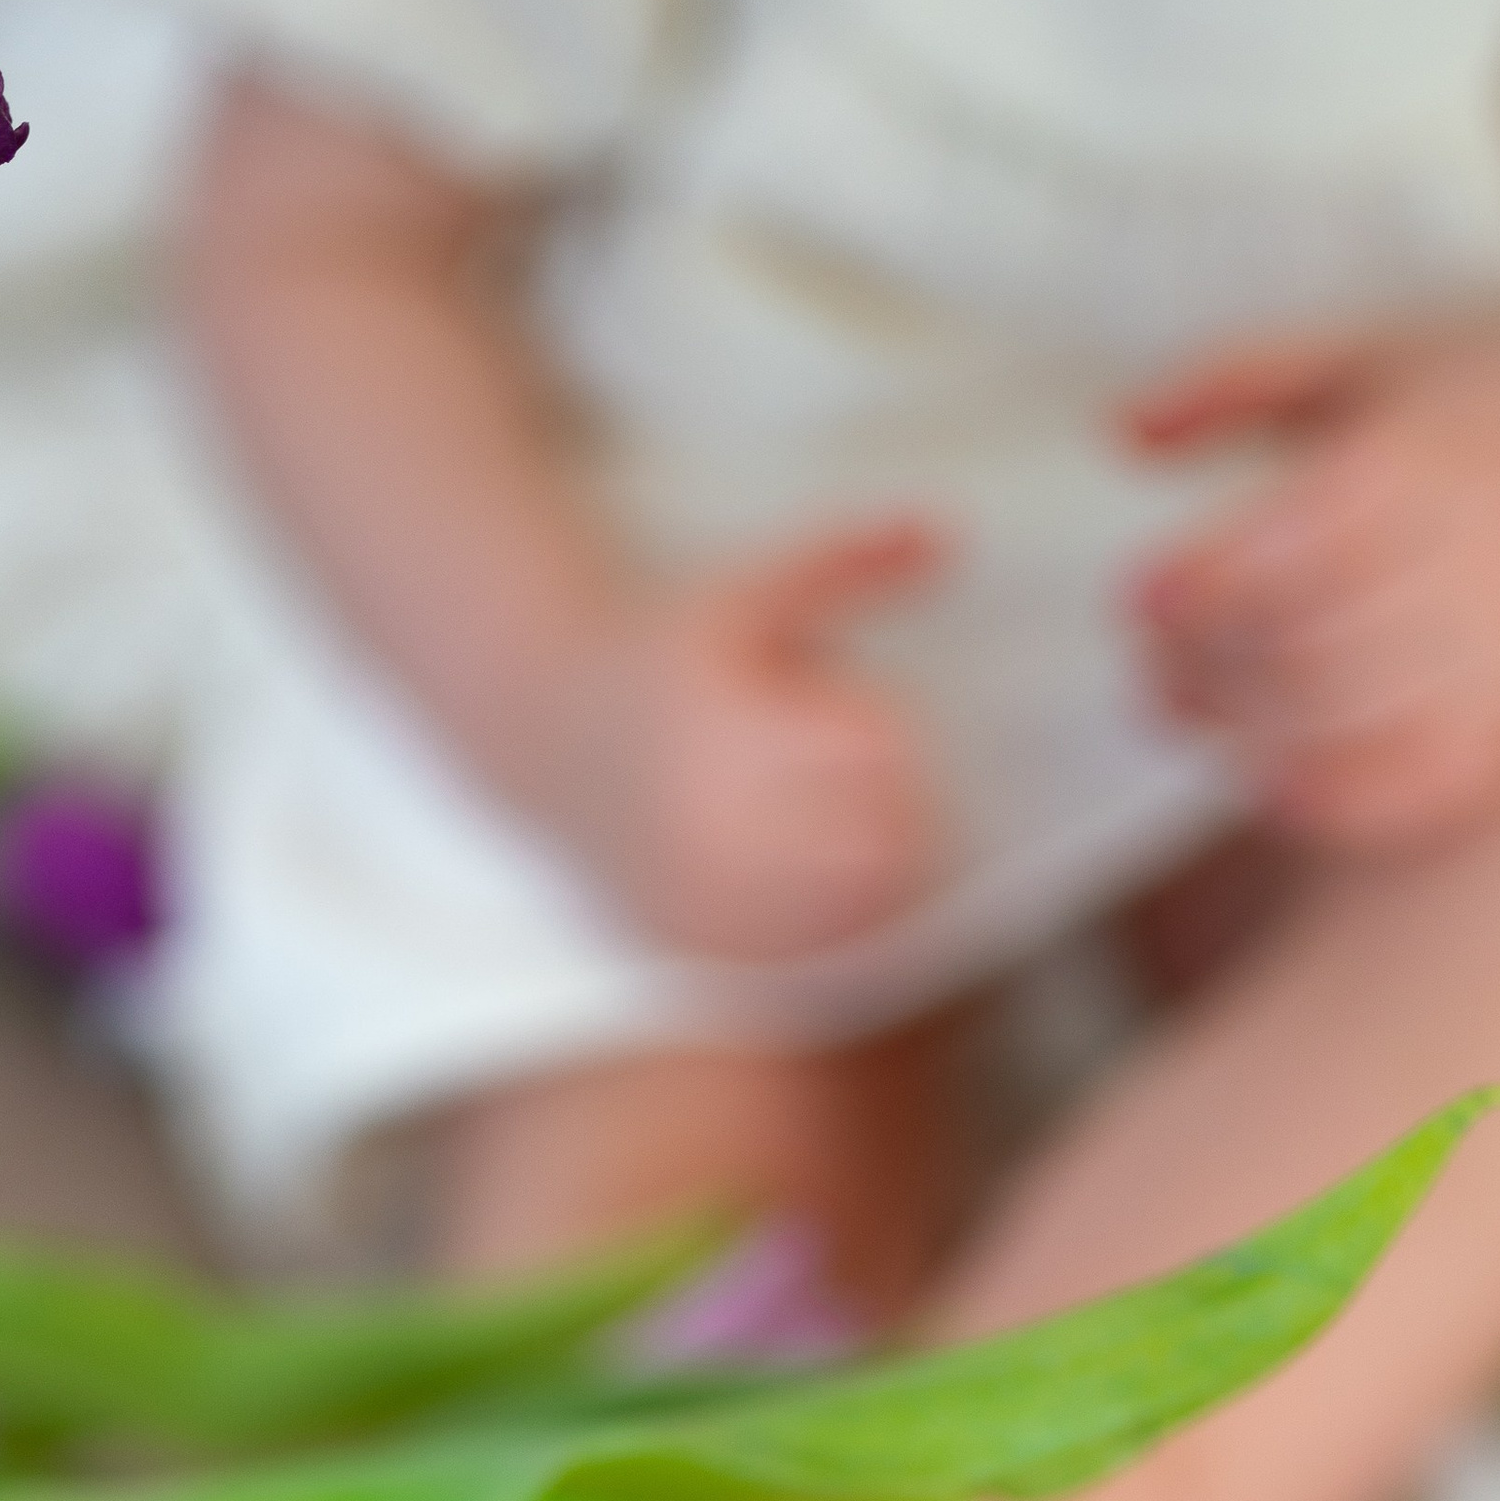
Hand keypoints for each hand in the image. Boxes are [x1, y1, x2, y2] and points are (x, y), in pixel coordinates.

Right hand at [542, 519, 949, 958]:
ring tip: (837, 829)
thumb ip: (850, 561)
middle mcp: (712, 829)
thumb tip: (949, 537)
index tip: (864, 727)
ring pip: (854, 920)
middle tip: (864, 786)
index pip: (884, 765)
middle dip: (898, 818)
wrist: (550, 731)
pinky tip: (804, 880)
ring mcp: (702, 901)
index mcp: (732, 732)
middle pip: (882, 852)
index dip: (897, 747)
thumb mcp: (753, 590)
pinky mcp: (698, 948)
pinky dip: (831, 930)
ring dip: (875, 881)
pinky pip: (805, 963)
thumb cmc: (672, 654)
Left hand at [1124, 324, 1499, 850]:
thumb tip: (1117, 435)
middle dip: (1202, 669)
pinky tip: (1272, 772)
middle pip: (1304, 643)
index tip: (1139, 596)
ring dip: (1244, 735)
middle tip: (1157, 668)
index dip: (1194, 583)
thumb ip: (1236, 380)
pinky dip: (1321, 796)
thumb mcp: (1369, 358)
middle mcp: (1478, 555)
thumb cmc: (1488, 414)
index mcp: (1430, 453)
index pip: (1288, 541)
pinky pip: (1409, 790)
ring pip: (1348, 723)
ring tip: (1203, 714)